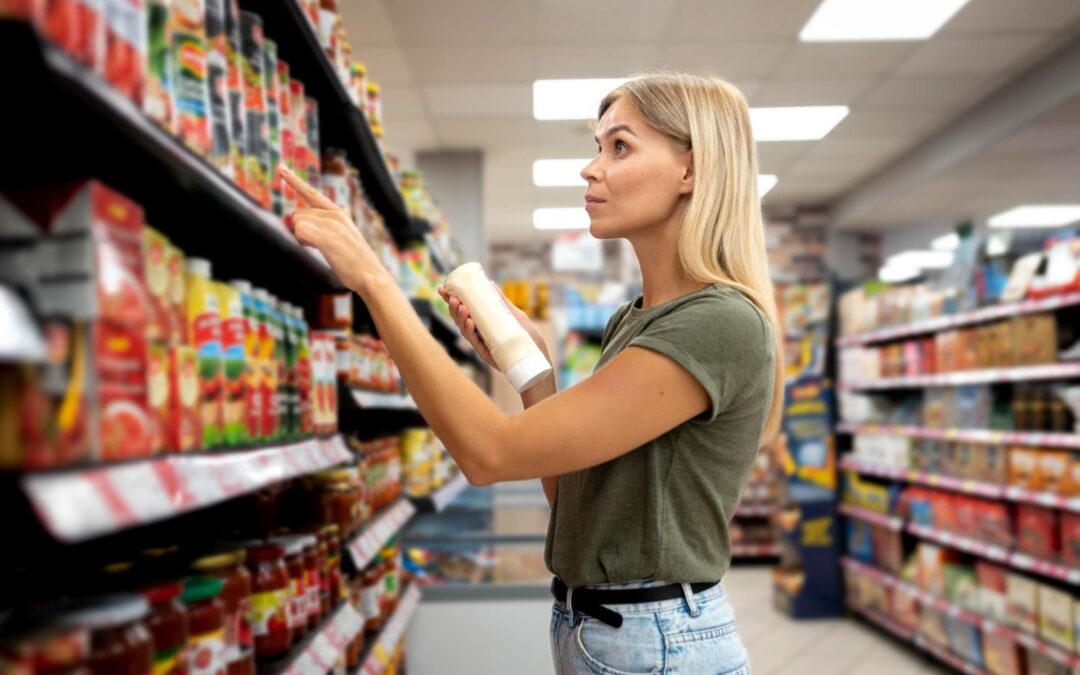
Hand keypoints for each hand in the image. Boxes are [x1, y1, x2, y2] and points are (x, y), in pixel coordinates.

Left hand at [279, 165, 384, 294]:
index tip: (281, 168)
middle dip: (301, 230)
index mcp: (340, 213)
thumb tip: (298, 226)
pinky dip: (304, 240)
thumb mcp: (340, 240)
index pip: (312, 194)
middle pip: (298, 214)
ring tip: (326, 249)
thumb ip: (322, 229)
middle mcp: (336, 214)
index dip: (295, 182)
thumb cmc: (354, 263)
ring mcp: (332, 224)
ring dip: (303, 238)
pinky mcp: (327, 236)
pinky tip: (319, 248)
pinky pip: (300, 231)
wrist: (371, 276)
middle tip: (322, 245)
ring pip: (297, 222)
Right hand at [437, 284, 549, 370]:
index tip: (442, 289)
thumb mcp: (516, 316)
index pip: (464, 309)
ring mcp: (482, 342)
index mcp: (483, 322)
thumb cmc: (528, 339)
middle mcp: (480, 332)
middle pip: (460, 318)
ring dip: (460, 317)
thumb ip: (503, 302)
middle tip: (452, 297)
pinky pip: (474, 341)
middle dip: (453, 307)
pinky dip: (470, 331)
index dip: (452, 299)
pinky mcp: (486, 353)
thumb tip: (490, 284)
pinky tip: (469, 321)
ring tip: (461, 306)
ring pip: (464, 329)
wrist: (537, 361)